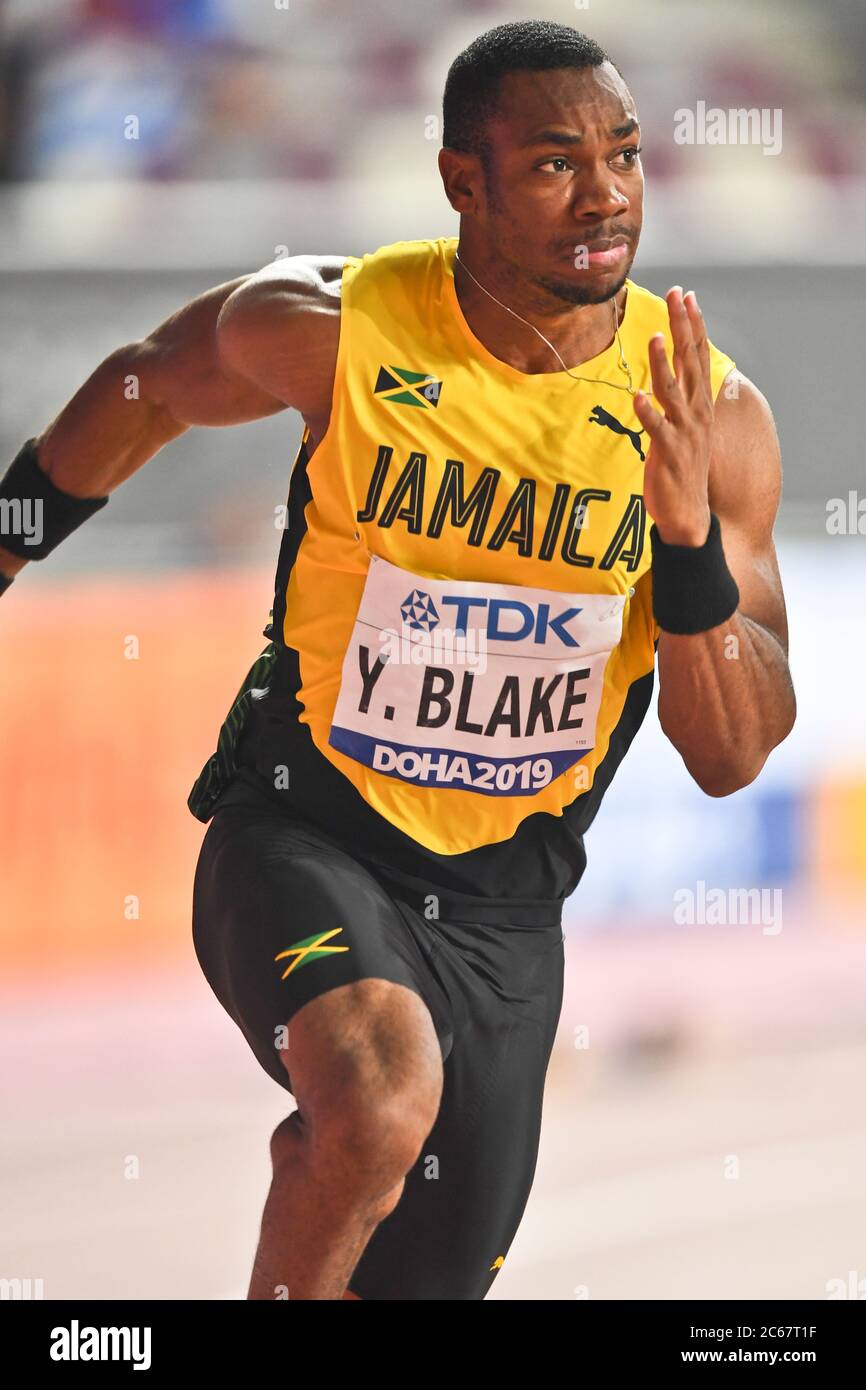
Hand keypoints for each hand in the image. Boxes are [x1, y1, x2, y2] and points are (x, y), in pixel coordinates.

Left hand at [633, 286, 713, 546]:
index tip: (687, 295)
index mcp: (700, 403)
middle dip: (683, 327)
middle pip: (690, 362)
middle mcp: (696, 412)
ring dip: (664, 364)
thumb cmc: (683, 467)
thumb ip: (680, 395)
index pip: (698, 355)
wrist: (689, 513)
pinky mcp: (668, 453)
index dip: (693, 324)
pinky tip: (638, 397)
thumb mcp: (686, 425)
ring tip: (656, 338)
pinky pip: (656, 429)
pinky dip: (648, 413)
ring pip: (674, 391)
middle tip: (677, 296)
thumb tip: (673, 367)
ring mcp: (684, 432)